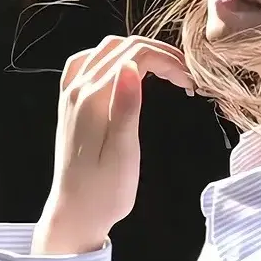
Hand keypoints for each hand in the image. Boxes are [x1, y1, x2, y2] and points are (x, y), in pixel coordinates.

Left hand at [32, 35, 193, 255]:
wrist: (75, 213)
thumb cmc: (105, 191)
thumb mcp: (123, 153)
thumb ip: (126, 107)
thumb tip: (132, 64)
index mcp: (94, 99)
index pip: (136, 56)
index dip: (168, 61)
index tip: (191, 82)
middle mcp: (78, 88)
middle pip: (123, 46)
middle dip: (159, 54)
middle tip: (186, 77)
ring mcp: (70, 94)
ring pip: (105, 50)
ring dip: (138, 52)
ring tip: (164, 72)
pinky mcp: (69, 103)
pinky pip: (87, 62)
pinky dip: (112, 58)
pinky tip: (126, 72)